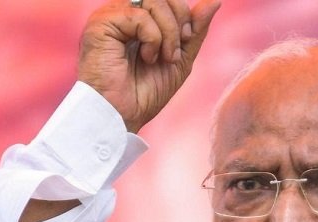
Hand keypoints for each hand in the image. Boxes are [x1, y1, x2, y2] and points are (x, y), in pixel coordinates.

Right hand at [77, 0, 221, 132]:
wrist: (123, 114)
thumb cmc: (146, 93)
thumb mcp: (180, 59)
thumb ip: (195, 30)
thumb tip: (215, 0)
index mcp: (139, 16)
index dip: (185, 14)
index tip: (185, 41)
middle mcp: (124, 11)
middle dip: (179, 21)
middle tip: (175, 51)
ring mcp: (112, 15)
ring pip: (153, 0)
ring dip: (168, 33)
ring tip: (161, 58)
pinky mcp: (103, 23)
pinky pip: (140, 16)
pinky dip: (152, 38)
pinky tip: (146, 57)